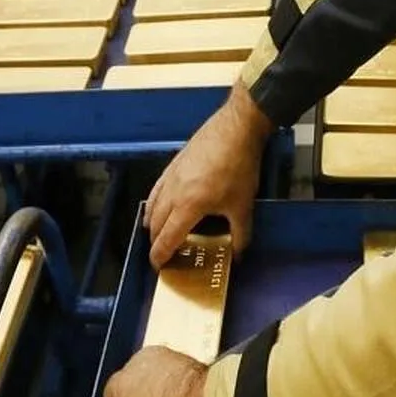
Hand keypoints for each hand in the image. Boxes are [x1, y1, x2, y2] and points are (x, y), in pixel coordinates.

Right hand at [144, 82, 273, 268]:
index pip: (167, 238)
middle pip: (156, 224)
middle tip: (162, 254)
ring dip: (152, 224)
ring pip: (152, 206)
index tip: (158, 267)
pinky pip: (156, 190)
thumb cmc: (239, 167)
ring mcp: (170, 177)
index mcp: (188, 207)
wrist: (236, 129)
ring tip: (157, 234)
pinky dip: (153, 203)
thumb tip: (239, 256)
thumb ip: (240, 235)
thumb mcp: (243, 206)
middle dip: (155, 242)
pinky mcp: (172, 164)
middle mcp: (173, 193)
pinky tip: (157, 206)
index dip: (160, 255)